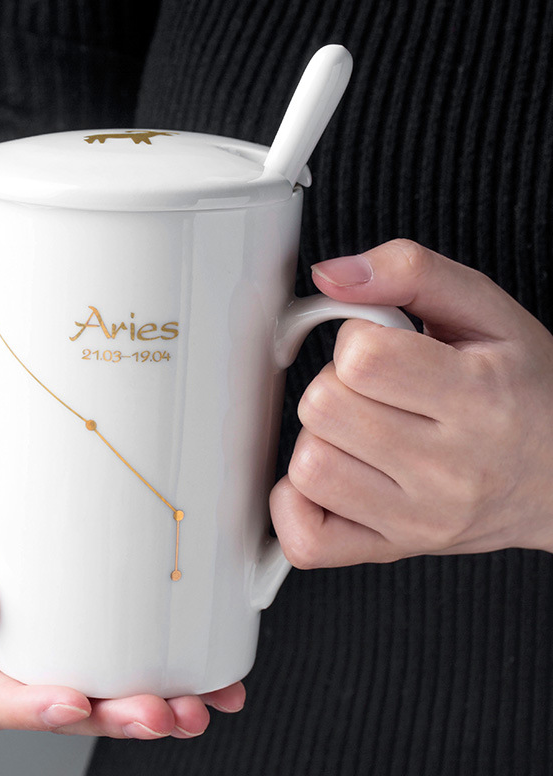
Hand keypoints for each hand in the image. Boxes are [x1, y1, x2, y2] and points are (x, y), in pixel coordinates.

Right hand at [0, 414, 244, 736]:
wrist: (27, 475)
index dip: (31, 712)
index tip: (76, 702)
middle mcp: (25, 655)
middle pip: (66, 707)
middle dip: (115, 719)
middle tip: (158, 713)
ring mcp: (71, 646)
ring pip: (110, 695)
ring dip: (158, 712)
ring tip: (197, 706)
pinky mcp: (109, 629)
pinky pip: (142, 663)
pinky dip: (185, 679)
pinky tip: (219, 683)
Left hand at [271, 239, 552, 567]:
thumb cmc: (526, 391)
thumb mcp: (488, 312)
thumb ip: (410, 272)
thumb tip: (331, 275)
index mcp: (478, 399)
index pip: (361, 358)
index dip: (355, 339)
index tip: (379, 346)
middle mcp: (449, 470)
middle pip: (323, 409)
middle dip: (334, 385)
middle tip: (373, 390)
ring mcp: (418, 520)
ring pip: (308, 468)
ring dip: (320, 438)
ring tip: (361, 430)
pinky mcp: (392, 550)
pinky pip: (306, 539)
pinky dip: (298, 504)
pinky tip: (333, 474)